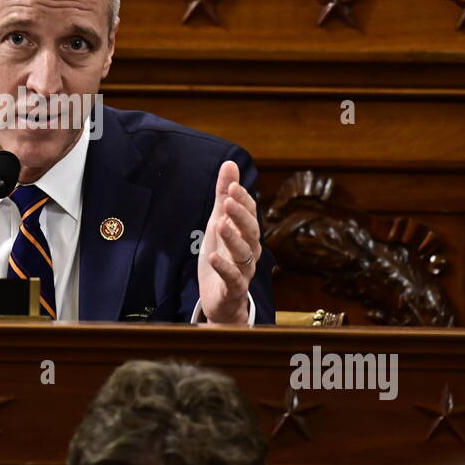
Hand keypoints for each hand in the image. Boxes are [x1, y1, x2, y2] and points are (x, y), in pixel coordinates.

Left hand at [197, 160, 260, 324]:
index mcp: (247, 234)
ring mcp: (243, 271)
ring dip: (233, 238)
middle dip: (240, 215)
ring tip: (220, 224)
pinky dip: (224, 267)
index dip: (243, 200)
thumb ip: (223, 195)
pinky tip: (213, 256)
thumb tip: (230, 163)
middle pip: (251, 231)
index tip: (232, 186)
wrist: (221, 300)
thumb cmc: (222, 257)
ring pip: (244, 253)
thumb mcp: (218, 223)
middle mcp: (250, 251)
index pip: (250, 214)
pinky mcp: (232, 289)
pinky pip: (232, 279)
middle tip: (227, 200)